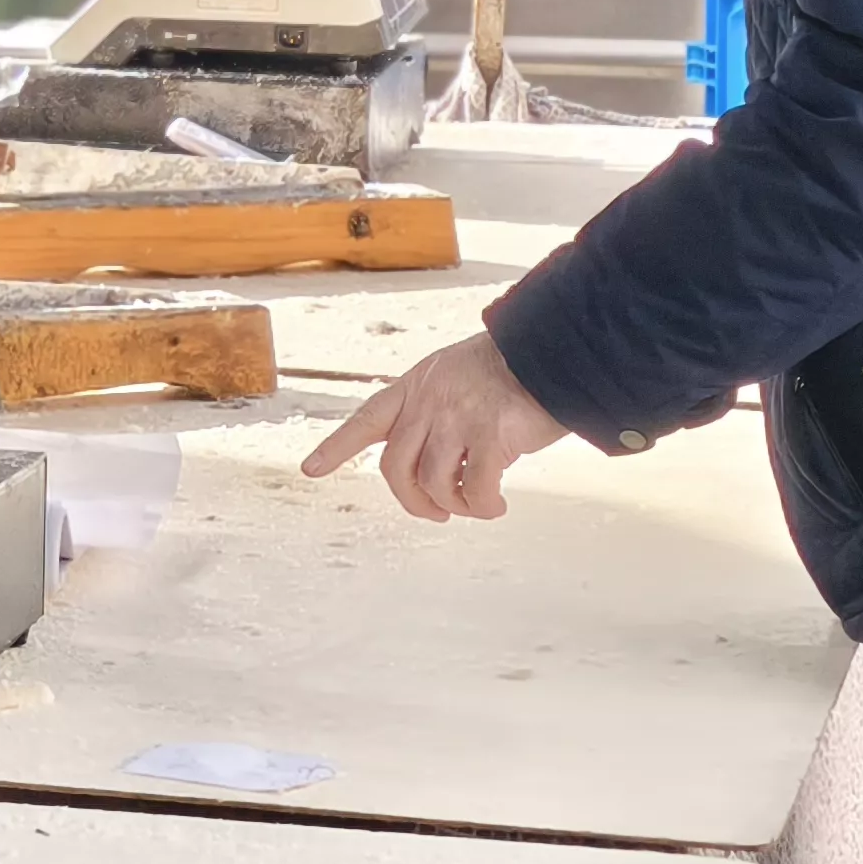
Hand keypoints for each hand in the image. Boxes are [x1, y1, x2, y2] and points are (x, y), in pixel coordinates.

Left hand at [297, 332, 569, 520]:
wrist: (552, 350)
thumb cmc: (512, 369)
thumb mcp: (457, 375)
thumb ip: (437, 409)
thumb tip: (436, 463)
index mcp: (417, 385)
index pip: (367, 418)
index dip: (337, 446)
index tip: (310, 469)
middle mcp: (428, 401)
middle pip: (395, 467)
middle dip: (412, 500)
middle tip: (437, 513)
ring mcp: (457, 417)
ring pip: (433, 482)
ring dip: (455, 504)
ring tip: (477, 505)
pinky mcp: (490, 436)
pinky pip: (476, 489)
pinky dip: (484, 506)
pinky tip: (496, 505)